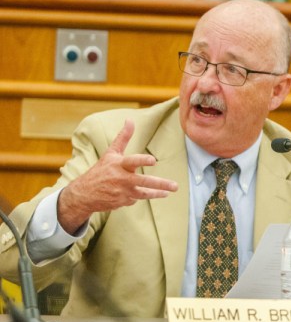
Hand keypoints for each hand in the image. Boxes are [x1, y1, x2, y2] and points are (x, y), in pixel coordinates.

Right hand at [58, 120, 178, 232]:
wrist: (84, 194)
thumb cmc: (101, 170)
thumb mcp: (111, 153)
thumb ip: (123, 137)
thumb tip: (130, 120)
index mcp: (118, 165)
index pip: (132, 161)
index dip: (142, 160)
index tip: (153, 160)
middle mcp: (121, 179)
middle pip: (143, 181)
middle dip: (161, 184)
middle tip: (175, 186)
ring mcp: (123, 192)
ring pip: (144, 194)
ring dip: (157, 193)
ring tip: (169, 192)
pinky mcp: (123, 202)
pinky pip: (136, 199)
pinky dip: (139, 195)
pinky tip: (140, 192)